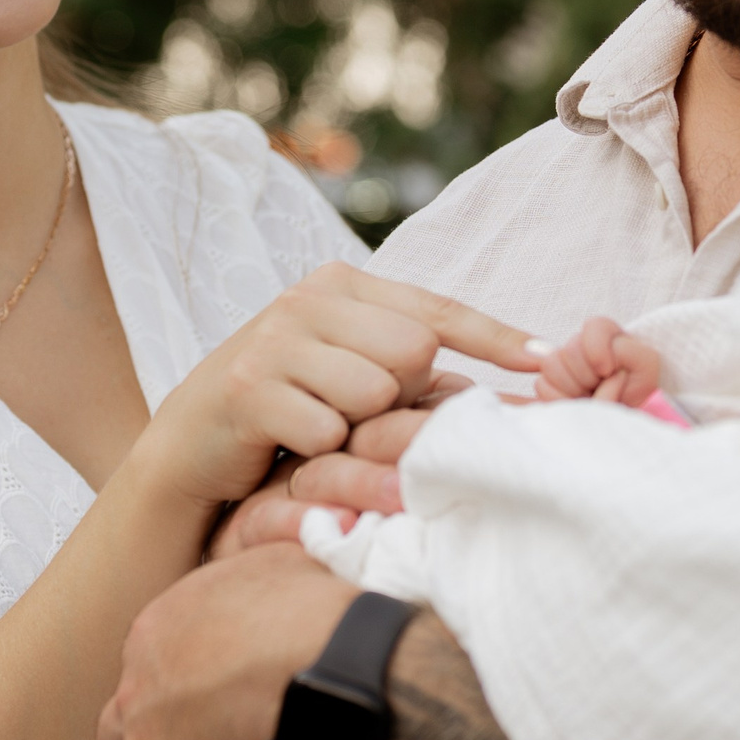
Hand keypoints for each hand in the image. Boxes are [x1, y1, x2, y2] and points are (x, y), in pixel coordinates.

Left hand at [98, 546, 354, 739]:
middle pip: (124, 729)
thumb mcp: (281, 557)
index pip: (147, 665)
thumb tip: (280, 558)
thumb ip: (259, 565)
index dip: (175, 683)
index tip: (206, 696)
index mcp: (156, 633)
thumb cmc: (315, 612)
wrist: (335, 674)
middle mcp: (139, 699)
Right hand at [130, 268, 526, 520]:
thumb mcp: (346, 371)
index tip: (549, 358)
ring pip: (376, 391)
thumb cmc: (286, 413)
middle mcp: (310, 299)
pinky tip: (292, 448)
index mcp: (341, 286)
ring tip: (324, 432)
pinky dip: (322, 453)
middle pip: (415, 352)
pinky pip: (329, 431)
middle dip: (403, 397)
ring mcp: (276, 339)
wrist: (189, 448)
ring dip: (360, 428)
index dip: (495, 337)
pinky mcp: (250, 387)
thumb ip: (405, 361)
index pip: (437, 309)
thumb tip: (505, 379)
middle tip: (359, 418)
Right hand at [531, 316, 664, 409]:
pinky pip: (542, 385)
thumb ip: (625, 351)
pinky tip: (576, 404)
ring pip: (551, 366)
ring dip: (575, 389)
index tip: (608, 371)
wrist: (627, 418)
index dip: (597, 351)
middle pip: (569, 349)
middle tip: (600, 387)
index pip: (594, 327)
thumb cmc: (636, 389)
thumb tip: (596, 362)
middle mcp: (580, 344)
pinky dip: (561, 399)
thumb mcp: (645, 364)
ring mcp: (561, 364)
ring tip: (590, 397)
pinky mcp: (548, 383)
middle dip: (588, 376)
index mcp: (604, 333)